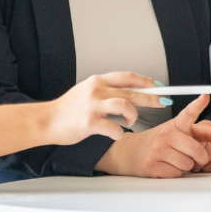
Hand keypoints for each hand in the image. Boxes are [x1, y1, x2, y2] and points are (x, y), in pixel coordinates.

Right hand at [43, 71, 161, 145]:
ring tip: (131, 121)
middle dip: (152, 97)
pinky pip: (113, 128)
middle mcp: (96, 90)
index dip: (146, 81)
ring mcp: (92, 106)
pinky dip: (119, 133)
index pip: (128, 77)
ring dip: (134, 115)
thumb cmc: (68, 109)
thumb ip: (106, 90)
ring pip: (125, 105)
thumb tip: (131, 93)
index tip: (159, 87)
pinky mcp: (89, 123)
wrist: (47, 120)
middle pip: (132, 91)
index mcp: (98, 81)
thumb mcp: (87, 91)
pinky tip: (117, 134)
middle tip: (163, 102)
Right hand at [96, 94, 210, 176]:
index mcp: (173, 125)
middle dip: (200, 158)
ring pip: (188, 165)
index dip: (198, 104)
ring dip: (185, 167)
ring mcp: (157, 150)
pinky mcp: (152, 165)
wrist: (130, 152)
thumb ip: (192, 133)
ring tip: (174, 160)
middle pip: (197, 150)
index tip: (205, 96)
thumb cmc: (156, 143)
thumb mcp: (172, 132)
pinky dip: (175, 173)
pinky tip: (166, 166)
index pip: (188, 113)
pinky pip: (177, 174)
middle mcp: (165, 135)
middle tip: (194, 158)